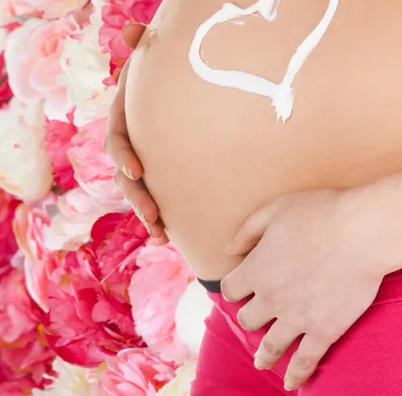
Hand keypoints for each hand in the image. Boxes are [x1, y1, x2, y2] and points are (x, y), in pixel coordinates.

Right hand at [105, 23, 168, 243]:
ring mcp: (143, 158)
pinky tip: (169, 235)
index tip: (138, 172)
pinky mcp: (159, 171)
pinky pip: (154, 196)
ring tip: (160, 232)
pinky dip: (159, 215)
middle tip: (152, 214)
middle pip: (123, 172)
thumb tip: (130, 29)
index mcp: (126, 116)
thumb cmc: (167, 68)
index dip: (123, 156)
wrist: (185, 87)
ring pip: (136, 190)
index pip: (117, 138)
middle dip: (135, 195)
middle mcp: (131, 141)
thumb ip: (145, 43)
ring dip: (145, 211)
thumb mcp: (156, 53)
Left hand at [220, 186, 399, 390]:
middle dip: (248, 316)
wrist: (360, 232)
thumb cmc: (318, 214)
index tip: (237, 289)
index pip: (230, 288)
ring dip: (263, 354)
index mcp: (255, 269)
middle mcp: (270, 298)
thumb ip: (247, 230)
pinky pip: (306, 360)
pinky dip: (296, 374)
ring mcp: (297, 318)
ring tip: (260, 363)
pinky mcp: (325, 331)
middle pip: (248, 318)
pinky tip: (290, 384)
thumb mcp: (273, 210)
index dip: (233, 288)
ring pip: (271, 343)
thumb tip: (228, 250)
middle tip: (254, 316)